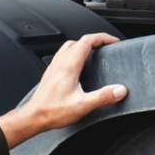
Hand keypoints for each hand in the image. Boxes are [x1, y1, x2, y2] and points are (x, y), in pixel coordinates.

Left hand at [0, 33, 126, 147]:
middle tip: (105, 46)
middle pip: (79, 41)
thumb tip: (120, 90)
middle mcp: (60, 63)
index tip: (113, 41)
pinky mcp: (50, 74)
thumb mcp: (83, 105)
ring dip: (83, 45)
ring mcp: (54, 67)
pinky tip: (77, 66)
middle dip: (95, 40)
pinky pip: (62, 56)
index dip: (103, 38)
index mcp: (69, 66)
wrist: (34, 117)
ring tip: (93, 53)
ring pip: (69, 47)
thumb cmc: (53, 111)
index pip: (87, 41)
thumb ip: (103, 97)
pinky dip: (73, 54)